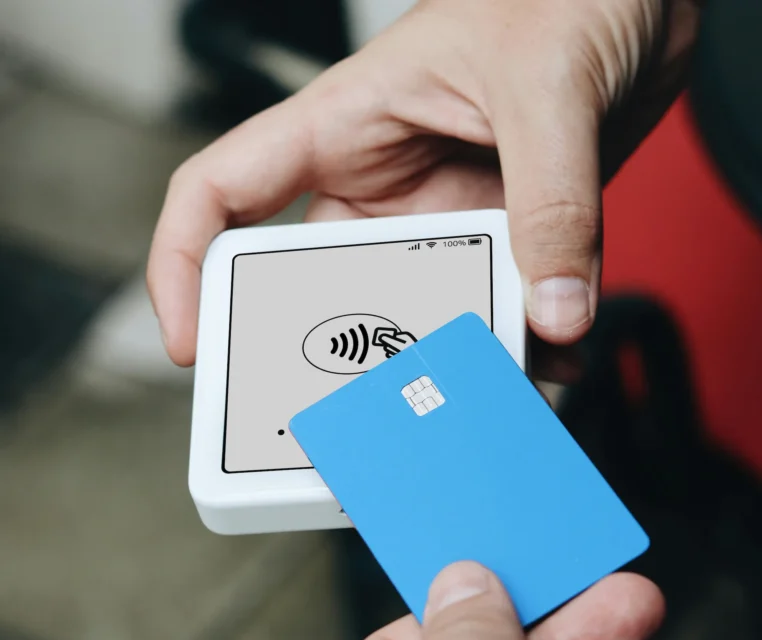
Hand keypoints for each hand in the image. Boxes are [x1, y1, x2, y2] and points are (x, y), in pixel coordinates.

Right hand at [148, 0, 701, 366]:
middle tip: (361, 410)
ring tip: (493, 385)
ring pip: (418, 313)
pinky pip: (492, 306)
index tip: (193, 343)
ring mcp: (438, 215)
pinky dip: (522, 341)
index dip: (185, 266)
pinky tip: (556, 355)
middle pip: (319, 287)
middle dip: (335, 353)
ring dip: (453, 356)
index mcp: (342, 125)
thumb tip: (552, 312)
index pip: (221, 192)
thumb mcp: (545, 85)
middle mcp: (379, 182)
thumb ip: (550, 201)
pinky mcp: (496, 235)